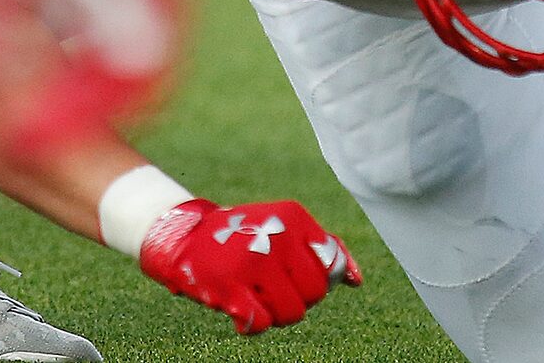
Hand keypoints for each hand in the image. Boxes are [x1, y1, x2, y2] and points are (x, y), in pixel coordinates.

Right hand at [140, 198, 360, 333]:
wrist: (187, 235)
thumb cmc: (246, 236)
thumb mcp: (286, 230)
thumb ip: (323, 250)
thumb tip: (357, 281)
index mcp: (295, 218)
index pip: (331, 264)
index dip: (319, 280)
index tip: (297, 278)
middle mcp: (277, 237)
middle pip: (315, 294)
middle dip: (300, 300)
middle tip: (277, 291)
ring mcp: (254, 262)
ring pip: (292, 313)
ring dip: (279, 315)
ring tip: (261, 300)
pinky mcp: (230, 286)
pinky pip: (261, 324)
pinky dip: (256, 325)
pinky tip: (244, 311)